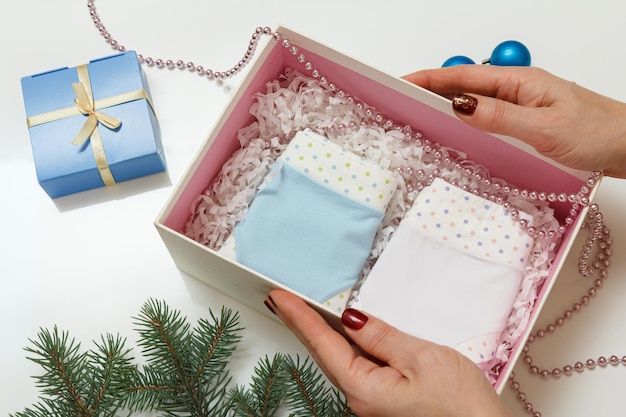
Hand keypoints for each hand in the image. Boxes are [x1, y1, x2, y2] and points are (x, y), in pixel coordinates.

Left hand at [266, 290, 512, 416]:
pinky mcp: (384, 400)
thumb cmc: (461, 405)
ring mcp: (372, 403)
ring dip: (320, 335)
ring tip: (302, 313)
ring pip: (340, 361)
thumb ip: (381, 336)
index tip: (278, 296)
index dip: (299, 317)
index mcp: (364, 388)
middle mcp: (361, 400)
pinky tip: (341, 336)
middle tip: (280, 301)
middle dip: (301, 324)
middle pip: (325, 353)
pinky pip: (356, 368)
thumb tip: (350, 318)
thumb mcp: (421, 358)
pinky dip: (343, 347)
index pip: (322, 344)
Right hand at [404, 65, 625, 177]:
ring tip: (420, 113)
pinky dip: (468, 119)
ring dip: (447, 104)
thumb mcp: (543, 127)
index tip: (402, 81)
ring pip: (475, 101)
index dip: (430, 79)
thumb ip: (499, 117)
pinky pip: (488, 115)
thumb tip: (459, 107)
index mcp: (520, 82)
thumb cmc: (597, 132)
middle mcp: (518, 89)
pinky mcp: (527, 121)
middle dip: (431, 89)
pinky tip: (460, 129)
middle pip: (465, 85)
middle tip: (402, 99)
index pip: (464, 77)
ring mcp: (522, 104)